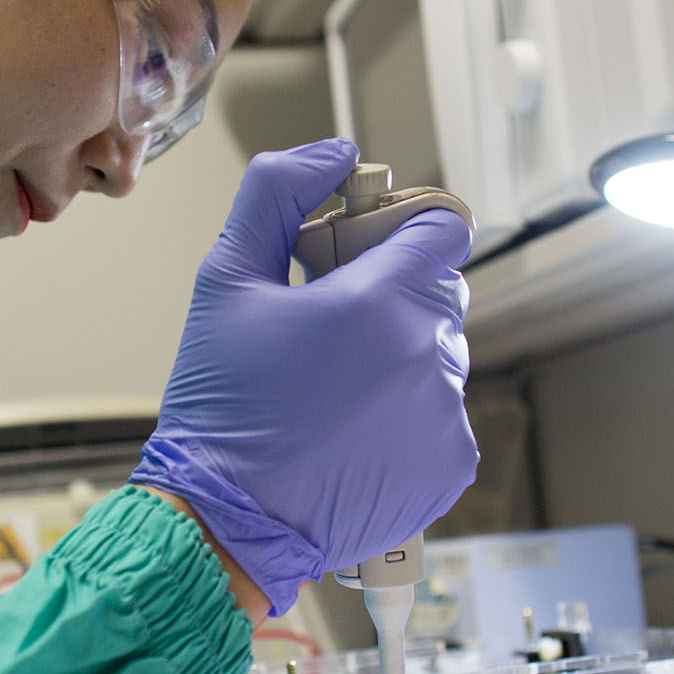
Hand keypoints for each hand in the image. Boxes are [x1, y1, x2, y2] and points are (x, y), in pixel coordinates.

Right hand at [130, 137, 477, 613]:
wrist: (225, 519)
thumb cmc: (222, 405)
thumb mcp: (225, 279)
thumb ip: (277, 195)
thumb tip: (335, 153)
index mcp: (379, 299)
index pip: (441, 229)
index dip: (403, 229)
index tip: (369, 250)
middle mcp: (426, 353)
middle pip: (438, 292)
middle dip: (392, 300)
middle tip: (328, 333)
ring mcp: (445, 414)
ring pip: (439, 356)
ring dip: (399, 361)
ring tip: (333, 394)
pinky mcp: (451, 464)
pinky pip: (443, 416)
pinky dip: (407, 419)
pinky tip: (352, 434)